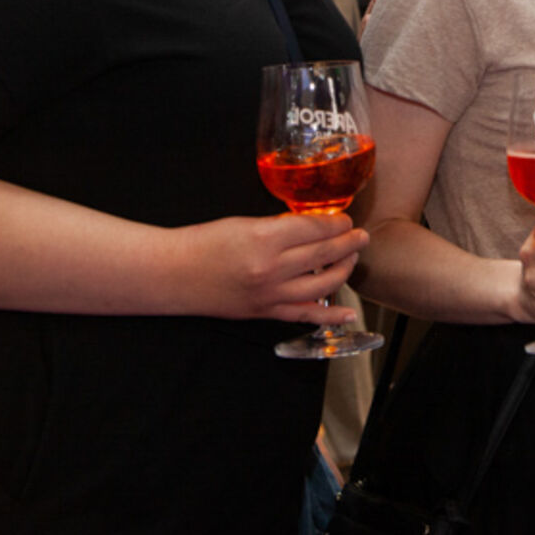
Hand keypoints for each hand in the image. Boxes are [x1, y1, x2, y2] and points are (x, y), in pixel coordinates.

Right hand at [175, 212, 368, 321]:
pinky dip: (330, 314)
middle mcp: (271, 269)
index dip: (335, 222)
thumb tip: (311, 227)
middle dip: (348, 243)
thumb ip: (279, 227)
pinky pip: (304, 315)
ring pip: (322, 284)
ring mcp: (270, 295)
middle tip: (361, 236)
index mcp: (265, 239)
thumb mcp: (244, 223)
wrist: (173, 275)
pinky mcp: (264, 313)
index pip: (314, 228)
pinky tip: (348, 311)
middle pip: (323, 254)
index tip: (345, 219)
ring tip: (352, 258)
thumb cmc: (203, 243)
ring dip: (343, 269)